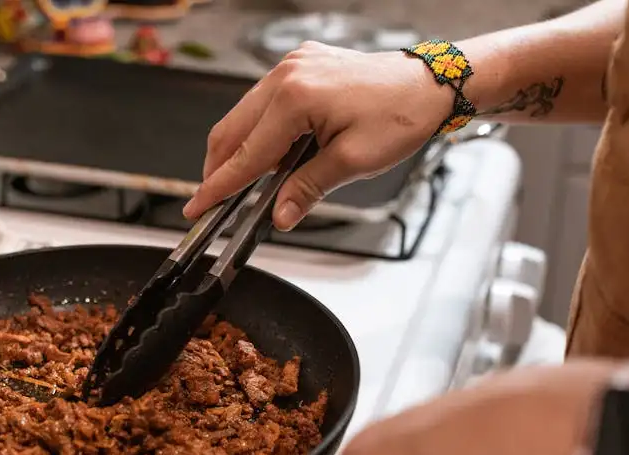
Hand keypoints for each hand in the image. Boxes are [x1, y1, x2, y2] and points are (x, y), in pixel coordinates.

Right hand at [182, 42, 451, 230]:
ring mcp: (292, 66)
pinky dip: (259, 130)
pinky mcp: (300, 65)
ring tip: (244, 183)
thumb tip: (278, 215)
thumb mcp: (352, 162)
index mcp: (296, 97)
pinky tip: (269, 154)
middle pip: (231, 130)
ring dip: (239, 150)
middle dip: (219, 169)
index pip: (245, 154)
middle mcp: (287, 74)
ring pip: (243, 114)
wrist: (430, 84)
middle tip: (212, 201)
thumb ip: (306, 189)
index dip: (219, 186)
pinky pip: (263, 101)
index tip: (197, 207)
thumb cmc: (401, 114)